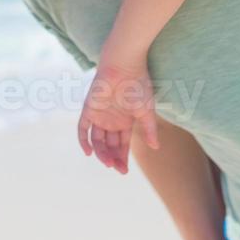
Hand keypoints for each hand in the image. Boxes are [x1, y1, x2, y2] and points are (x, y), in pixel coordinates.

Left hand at [76, 57, 157, 173]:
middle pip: (109, 145)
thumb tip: (156, 148)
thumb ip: (149, 129)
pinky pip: (83, 128)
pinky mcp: (89, 109)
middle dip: (112, 158)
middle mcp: (111, 120)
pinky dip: (84, 141)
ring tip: (108, 163)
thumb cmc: (138, 85)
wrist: (125, 66)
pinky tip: (89, 153)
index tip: (124, 172)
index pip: (122, 145)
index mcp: (125, 121)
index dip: (122, 158)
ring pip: (97, 140)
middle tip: (117, 169)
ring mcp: (99, 115)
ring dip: (101, 153)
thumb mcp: (146, 111)